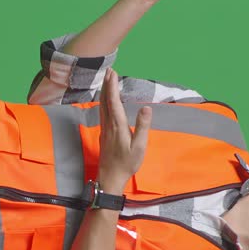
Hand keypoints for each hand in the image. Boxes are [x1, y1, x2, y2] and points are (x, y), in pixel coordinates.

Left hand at [97, 68, 152, 188]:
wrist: (110, 178)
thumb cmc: (127, 164)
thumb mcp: (139, 147)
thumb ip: (142, 126)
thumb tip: (146, 108)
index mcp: (117, 126)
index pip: (114, 102)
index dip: (112, 87)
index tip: (113, 73)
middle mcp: (108, 125)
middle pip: (105, 101)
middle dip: (107, 85)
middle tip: (109, 71)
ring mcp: (104, 129)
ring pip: (102, 106)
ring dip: (104, 92)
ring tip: (107, 81)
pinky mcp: (104, 134)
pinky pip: (102, 113)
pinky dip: (104, 102)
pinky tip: (106, 101)